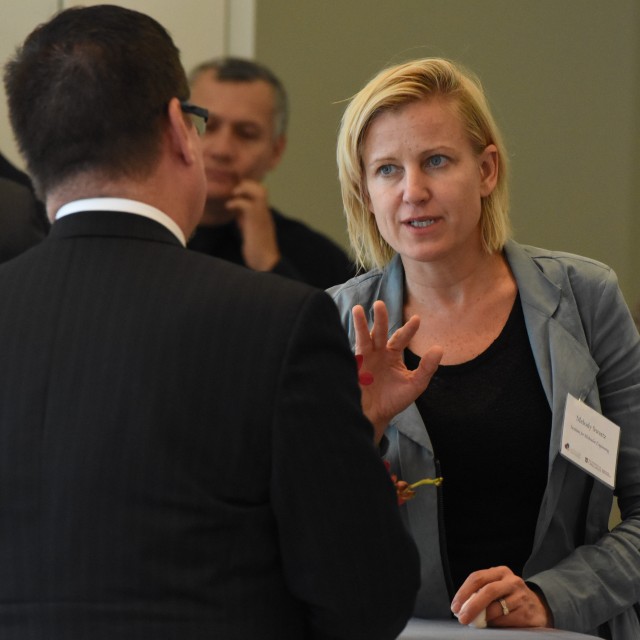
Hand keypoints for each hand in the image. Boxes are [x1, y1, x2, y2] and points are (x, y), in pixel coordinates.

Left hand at [226, 179, 280, 270]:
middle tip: (234, 193)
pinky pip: (246, 205)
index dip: (247, 189)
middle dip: (246, 186)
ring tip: (233, 195)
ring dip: (244, 190)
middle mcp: (265, 213)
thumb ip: (245, 219)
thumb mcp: (250, 230)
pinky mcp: (255, 222)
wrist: (265, 263)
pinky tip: (229, 207)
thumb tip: (236, 210)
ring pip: (259, 192)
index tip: (234, 193)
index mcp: (264, 214)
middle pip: (262, 189)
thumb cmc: (257, 251)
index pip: (260, 193)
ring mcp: (262, 216)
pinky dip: (236, 203)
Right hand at [353, 300, 442, 443]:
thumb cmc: (394, 401)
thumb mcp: (415, 384)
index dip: (409, 329)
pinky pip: (354, 349)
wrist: (375, 416)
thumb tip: (438, 348)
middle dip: (380, 318)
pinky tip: (349, 328)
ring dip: (360, 323)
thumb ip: (427, 367)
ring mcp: (365, 358)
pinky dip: (351, 337)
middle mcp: (378, 352)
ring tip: (359, 309)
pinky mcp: (355, 365)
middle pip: (380, 331)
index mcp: (393, 355)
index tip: (417, 319)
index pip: (401, 337)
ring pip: (364, 337)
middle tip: (380, 304)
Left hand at [451, 566, 551, 628]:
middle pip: (487, 590)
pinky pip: (506, 620)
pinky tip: (492, 625)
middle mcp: (512, 581)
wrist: (539, 607)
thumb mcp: (496, 588)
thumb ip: (480, 593)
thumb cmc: (509, 598)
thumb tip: (460, 608)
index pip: (477, 577)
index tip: (455, 606)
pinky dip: (495, 624)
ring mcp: (521, 596)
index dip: (463, 592)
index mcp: (500, 572)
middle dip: (471, 606)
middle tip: (461, 618)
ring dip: (483, 618)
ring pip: (496, 608)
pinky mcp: (527, 612)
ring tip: (476, 623)